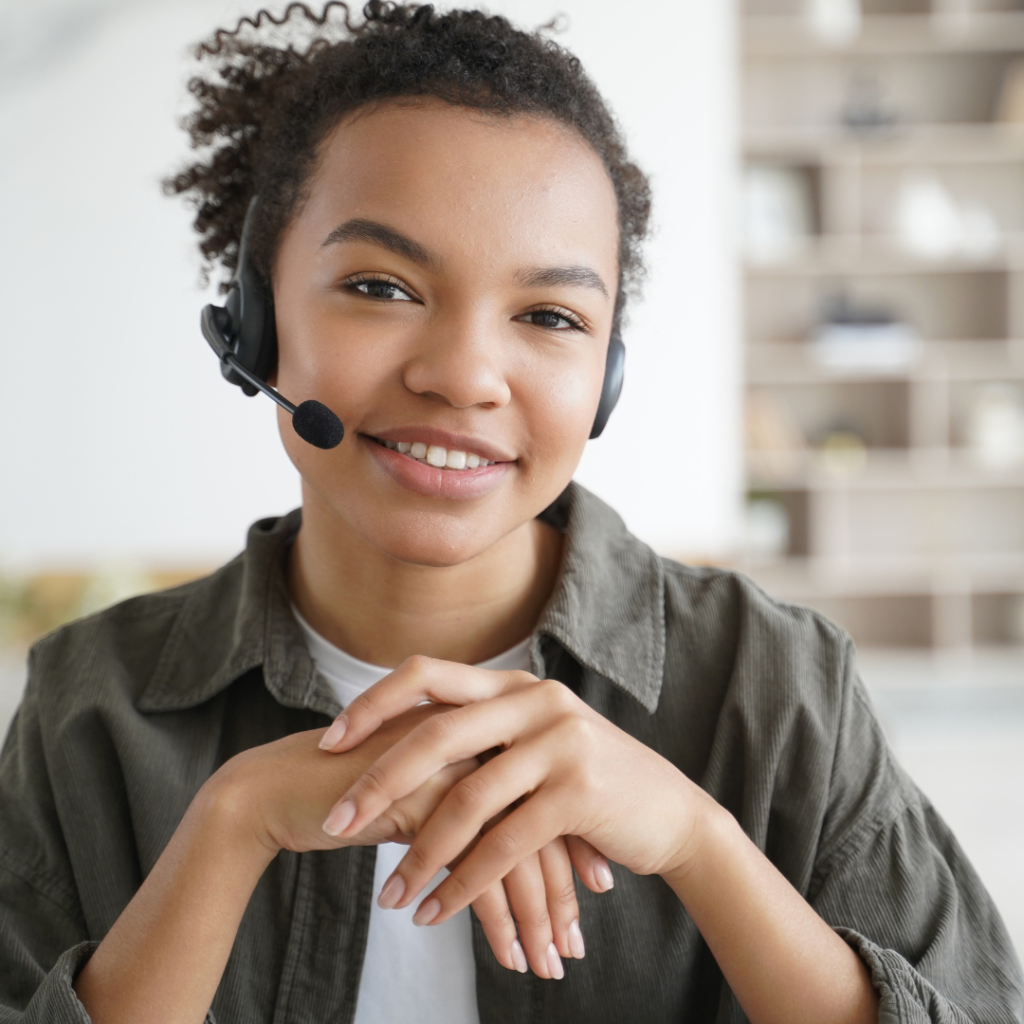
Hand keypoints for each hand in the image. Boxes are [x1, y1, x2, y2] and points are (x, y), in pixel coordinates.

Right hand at [212, 705, 595, 976]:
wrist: (280, 787)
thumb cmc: (353, 793)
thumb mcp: (424, 791)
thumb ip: (469, 802)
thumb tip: (516, 846)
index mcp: (484, 731)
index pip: (548, 795)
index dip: (573, 850)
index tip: (593, 894)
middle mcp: (477, 742)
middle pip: (542, 825)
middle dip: (562, 895)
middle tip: (574, 948)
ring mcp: (453, 769)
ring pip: (516, 853)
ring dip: (536, 919)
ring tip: (546, 967)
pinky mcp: (425, 801)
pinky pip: (476, 871)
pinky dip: (496, 921)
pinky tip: (508, 957)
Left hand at [317, 656, 709, 928]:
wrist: (668, 813)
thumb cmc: (587, 782)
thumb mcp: (534, 741)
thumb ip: (481, 735)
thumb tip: (401, 751)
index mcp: (513, 683)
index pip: (426, 676)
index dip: (372, 705)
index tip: (328, 742)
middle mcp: (534, 700)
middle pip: (436, 734)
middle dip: (379, 781)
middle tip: (335, 821)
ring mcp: (560, 742)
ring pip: (467, 798)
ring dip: (419, 853)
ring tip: (387, 896)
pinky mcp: (579, 792)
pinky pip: (503, 844)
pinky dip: (464, 883)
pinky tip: (435, 912)